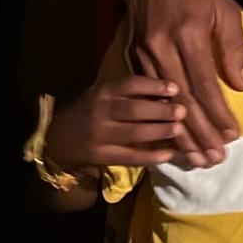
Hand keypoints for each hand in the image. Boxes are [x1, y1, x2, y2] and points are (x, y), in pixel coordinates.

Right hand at [47, 76, 187, 170]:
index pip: (131, 85)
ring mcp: (100, 135)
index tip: (175, 89)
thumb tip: (169, 94)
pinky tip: (169, 154)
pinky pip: (129, 157)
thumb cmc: (92, 110)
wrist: (59, 137)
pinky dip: (150, 157)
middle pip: (134, 110)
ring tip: (179, 129)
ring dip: (159, 132)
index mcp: (104, 92)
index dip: (154, 86)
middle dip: (161, 111)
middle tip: (183, 111)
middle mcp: (101, 111)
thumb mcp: (105, 94)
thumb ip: (130, 93)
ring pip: (133, 134)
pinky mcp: (101, 156)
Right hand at [127, 0, 242, 165]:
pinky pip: (149, 98)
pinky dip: (162, 119)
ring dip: (181, 133)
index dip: (218, 113)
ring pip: (163, 104)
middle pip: (182, 101)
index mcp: (188, 35)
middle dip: (200, 134)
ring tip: (197, 157)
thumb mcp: (226, 11)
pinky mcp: (132, 59)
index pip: (205, 85)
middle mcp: (162, 49)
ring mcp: (143, 56)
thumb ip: (234, 48)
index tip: (232, 135)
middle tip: (215, 158)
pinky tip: (173, 137)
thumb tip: (242, 85)